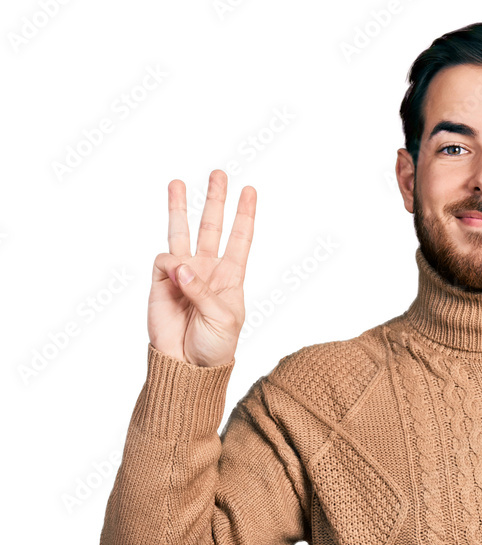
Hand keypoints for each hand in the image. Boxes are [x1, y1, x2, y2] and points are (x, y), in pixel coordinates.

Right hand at [147, 169, 255, 367]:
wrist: (188, 365)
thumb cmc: (214, 346)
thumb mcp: (223, 320)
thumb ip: (204, 291)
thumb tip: (182, 267)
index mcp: (231, 278)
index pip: (240, 240)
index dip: (244, 215)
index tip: (250, 191)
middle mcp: (207, 270)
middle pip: (212, 227)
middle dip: (215, 201)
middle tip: (219, 173)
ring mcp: (184, 274)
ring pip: (181, 232)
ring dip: (180, 208)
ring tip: (178, 182)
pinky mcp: (161, 281)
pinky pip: (164, 261)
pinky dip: (170, 266)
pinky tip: (176, 280)